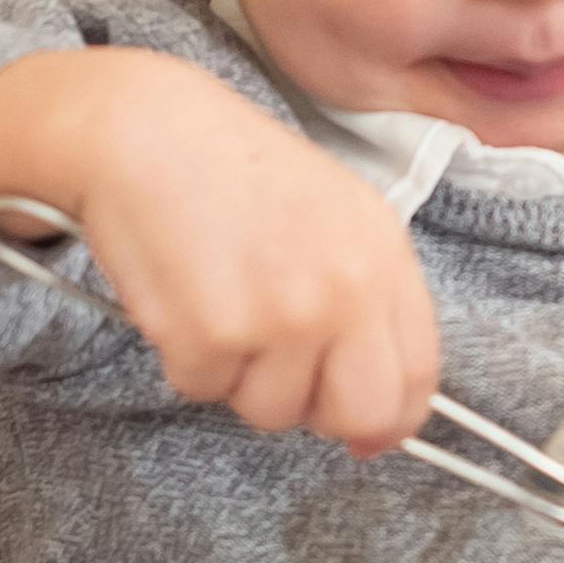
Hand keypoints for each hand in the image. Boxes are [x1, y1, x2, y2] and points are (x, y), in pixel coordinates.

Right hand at [0, 46, 443, 452]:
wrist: (146, 131)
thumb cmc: (235, 174)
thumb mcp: (337, 217)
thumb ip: (368, 307)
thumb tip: (376, 430)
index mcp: (385, 257)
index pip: (417, 378)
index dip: (388, 418)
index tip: (364, 431)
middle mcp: (346, 291)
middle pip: (358, 415)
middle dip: (317, 410)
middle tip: (277, 369)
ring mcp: (282, 317)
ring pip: (273, 412)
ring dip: (240, 377)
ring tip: (222, 301)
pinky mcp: (213, 334)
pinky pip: (203, 389)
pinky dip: (186, 358)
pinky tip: (184, 295)